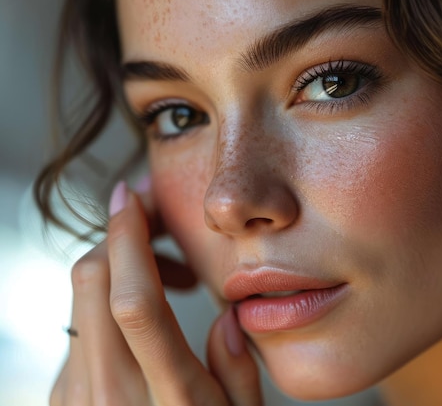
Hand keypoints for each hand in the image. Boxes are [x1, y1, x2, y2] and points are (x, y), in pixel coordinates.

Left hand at [50, 181, 261, 405]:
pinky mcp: (60, 399)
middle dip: (118, 236)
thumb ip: (238, 370)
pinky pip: (77, 328)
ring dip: (117, 268)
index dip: (129, 239)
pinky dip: (106, 302)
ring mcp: (75, 398)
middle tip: (158, 226)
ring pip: (80, 299)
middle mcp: (108, 395)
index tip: (134, 198)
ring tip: (170, 279)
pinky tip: (142, 319)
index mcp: (168, 400)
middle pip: (91, 283)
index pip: (135, 301)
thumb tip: (228, 315)